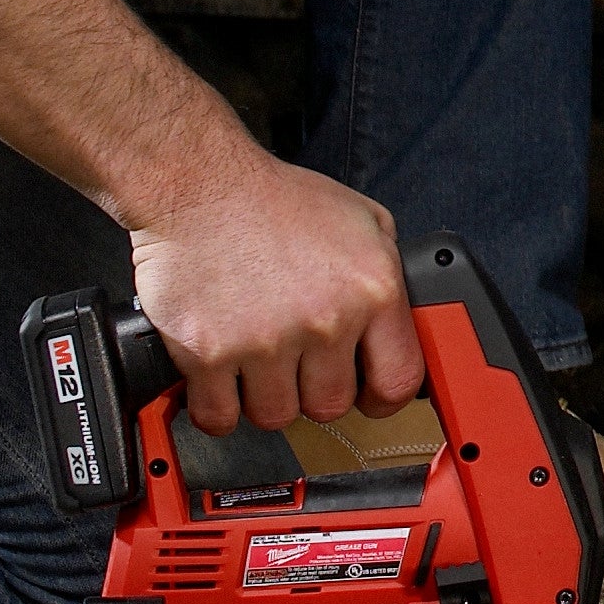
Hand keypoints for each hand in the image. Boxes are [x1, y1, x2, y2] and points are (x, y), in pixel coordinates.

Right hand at [126, 155, 419, 433]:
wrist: (200, 186)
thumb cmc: (275, 201)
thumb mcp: (362, 221)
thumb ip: (388, 275)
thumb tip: (404, 322)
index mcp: (372, 289)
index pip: (398, 380)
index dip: (383, 398)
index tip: (368, 398)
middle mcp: (325, 319)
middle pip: (330, 406)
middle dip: (313, 391)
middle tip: (296, 363)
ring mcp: (266, 340)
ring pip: (276, 415)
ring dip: (265, 398)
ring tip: (256, 361)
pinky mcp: (209, 353)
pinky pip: (219, 417)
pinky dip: (217, 407)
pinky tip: (219, 378)